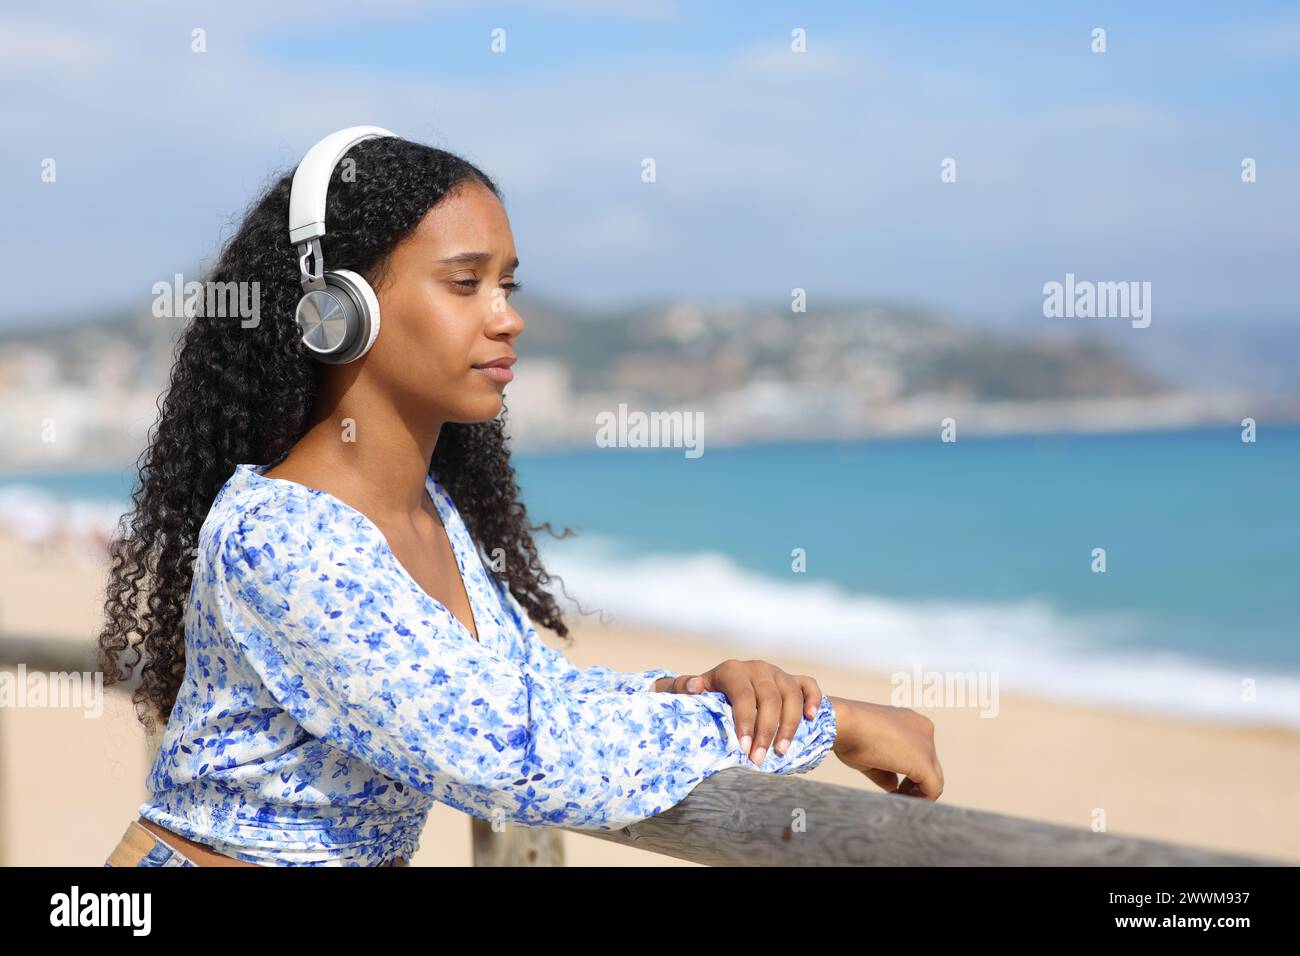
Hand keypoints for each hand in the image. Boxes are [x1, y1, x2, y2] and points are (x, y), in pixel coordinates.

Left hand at [656, 660, 822, 765]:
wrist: (726, 683)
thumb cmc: (709, 693)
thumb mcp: (696, 689)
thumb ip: (686, 687)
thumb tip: (693, 686)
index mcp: (732, 669)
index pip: (742, 695)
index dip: (745, 722)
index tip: (742, 749)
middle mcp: (757, 668)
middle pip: (769, 699)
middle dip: (765, 732)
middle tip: (758, 759)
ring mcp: (778, 672)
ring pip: (791, 696)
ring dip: (789, 725)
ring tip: (781, 752)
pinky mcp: (795, 679)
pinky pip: (809, 685)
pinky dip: (812, 700)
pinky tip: (810, 719)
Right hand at [829, 697, 943, 799]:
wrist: (842, 723)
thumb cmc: (849, 733)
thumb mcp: (870, 753)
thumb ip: (886, 771)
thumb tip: (893, 786)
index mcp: (912, 722)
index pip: (920, 753)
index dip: (908, 773)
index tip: (893, 784)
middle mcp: (924, 730)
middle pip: (930, 766)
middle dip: (914, 783)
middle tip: (895, 794)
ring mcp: (926, 745)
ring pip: (934, 778)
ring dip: (917, 793)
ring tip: (896, 798)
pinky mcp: (923, 762)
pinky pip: (933, 789)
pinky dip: (920, 800)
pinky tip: (898, 800)